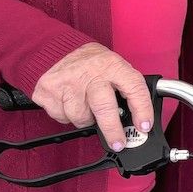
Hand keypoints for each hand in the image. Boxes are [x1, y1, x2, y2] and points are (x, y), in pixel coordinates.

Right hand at [32, 42, 153, 151]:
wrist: (58, 49)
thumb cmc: (93, 63)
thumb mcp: (115, 67)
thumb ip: (126, 88)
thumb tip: (139, 120)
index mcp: (113, 66)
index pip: (134, 89)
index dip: (142, 110)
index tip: (144, 126)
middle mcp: (90, 73)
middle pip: (104, 108)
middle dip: (112, 130)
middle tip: (118, 142)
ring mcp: (67, 82)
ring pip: (81, 117)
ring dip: (86, 119)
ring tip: (86, 104)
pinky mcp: (48, 90)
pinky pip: (61, 117)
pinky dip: (67, 115)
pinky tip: (69, 101)